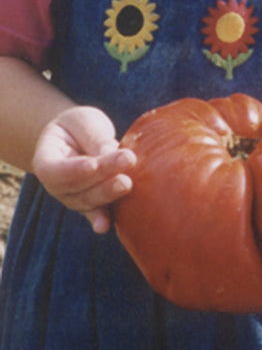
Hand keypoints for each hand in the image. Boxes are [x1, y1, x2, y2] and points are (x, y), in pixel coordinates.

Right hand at [32, 106, 135, 232]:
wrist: (82, 141)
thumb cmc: (80, 128)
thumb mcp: (83, 122)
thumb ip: (93, 137)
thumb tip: (111, 153)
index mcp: (46, 160)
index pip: (54, 170)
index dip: (72, 170)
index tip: (92, 164)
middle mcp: (57, 185)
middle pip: (77, 186)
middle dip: (103, 175)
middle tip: (127, 160)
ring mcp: (74, 199)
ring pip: (90, 200)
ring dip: (110, 192)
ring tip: (128, 182)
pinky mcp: (93, 207)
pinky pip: (97, 214)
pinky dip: (101, 220)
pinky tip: (104, 227)